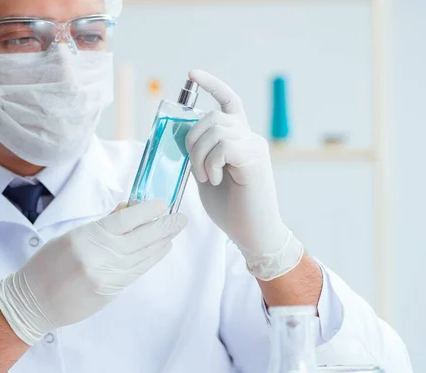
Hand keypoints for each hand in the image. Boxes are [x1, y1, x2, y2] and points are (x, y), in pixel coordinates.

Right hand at [0, 200, 186, 345]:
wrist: (33, 302)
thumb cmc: (47, 265)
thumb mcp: (70, 237)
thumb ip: (101, 227)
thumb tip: (128, 212)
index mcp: (86, 237)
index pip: (126, 220)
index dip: (148, 211)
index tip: (162, 204)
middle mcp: (100, 257)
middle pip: (141, 238)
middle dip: (164, 227)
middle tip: (180, 219)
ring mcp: (107, 276)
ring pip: (143, 256)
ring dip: (161, 243)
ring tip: (173, 234)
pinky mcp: (111, 291)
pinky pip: (136, 271)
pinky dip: (150, 260)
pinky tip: (159, 251)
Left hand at [186, 69, 302, 280]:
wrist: (252, 234)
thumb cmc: (231, 209)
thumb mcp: (207, 175)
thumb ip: (199, 154)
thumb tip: (181, 136)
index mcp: (238, 139)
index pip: (228, 101)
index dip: (212, 85)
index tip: (192, 74)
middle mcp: (250, 137)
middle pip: (212, 116)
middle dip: (192, 140)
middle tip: (196, 170)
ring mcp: (255, 146)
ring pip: (215, 129)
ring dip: (200, 155)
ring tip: (207, 178)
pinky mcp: (255, 159)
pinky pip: (223, 146)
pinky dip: (212, 163)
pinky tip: (217, 180)